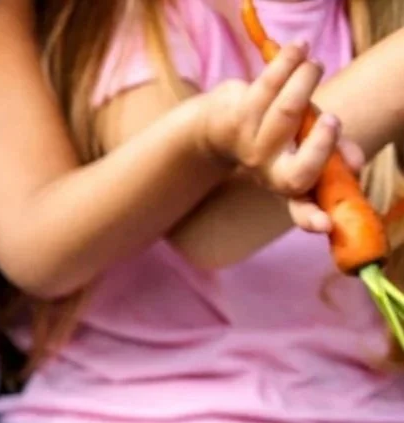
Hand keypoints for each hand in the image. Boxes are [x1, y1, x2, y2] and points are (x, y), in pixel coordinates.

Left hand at [197, 41, 362, 233]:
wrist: (218, 125)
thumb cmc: (276, 135)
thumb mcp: (306, 146)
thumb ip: (331, 155)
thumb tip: (354, 164)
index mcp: (285, 183)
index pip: (301, 206)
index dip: (313, 217)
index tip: (327, 225)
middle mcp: (266, 171)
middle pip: (295, 172)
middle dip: (319, 146)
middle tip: (333, 120)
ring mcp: (250, 146)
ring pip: (284, 114)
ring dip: (305, 83)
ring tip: (314, 65)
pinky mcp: (236, 117)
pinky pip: (266, 86)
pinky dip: (287, 62)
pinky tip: (298, 49)